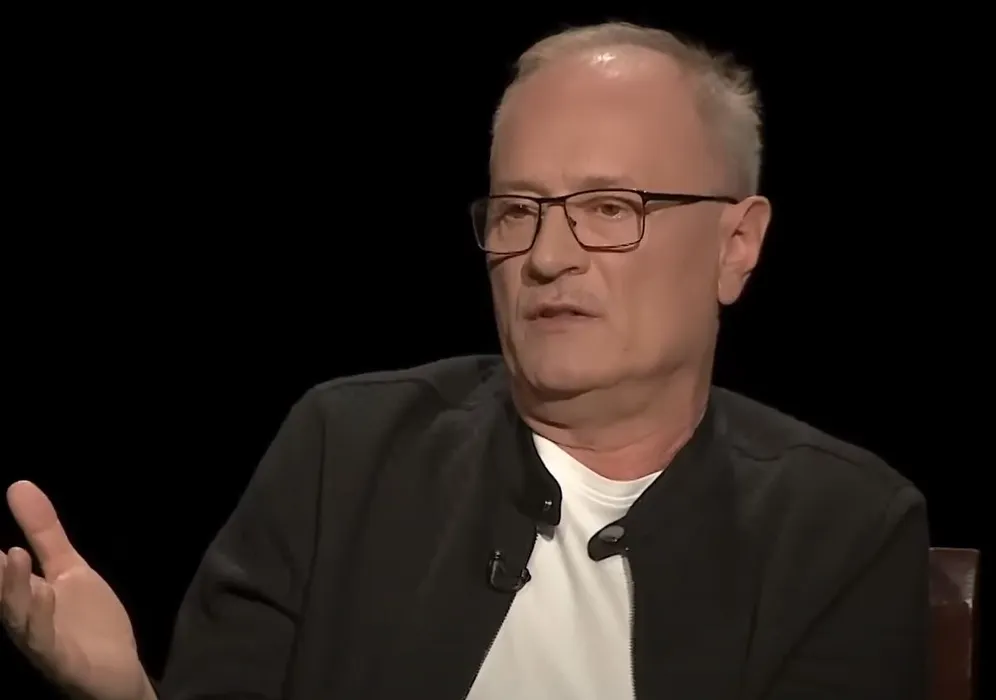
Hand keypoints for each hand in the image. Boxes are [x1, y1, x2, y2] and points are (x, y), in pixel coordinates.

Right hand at [1, 481, 154, 699]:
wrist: (118, 673)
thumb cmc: (87, 623)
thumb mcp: (68, 569)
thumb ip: (44, 532)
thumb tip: (17, 484)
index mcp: (19, 596)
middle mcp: (22, 619)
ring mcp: (41, 642)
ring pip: (17, 619)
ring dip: (10, 589)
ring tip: (11, 554)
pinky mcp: (63, 662)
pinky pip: (46, 643)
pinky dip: (40, 619)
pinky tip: (44, 592)